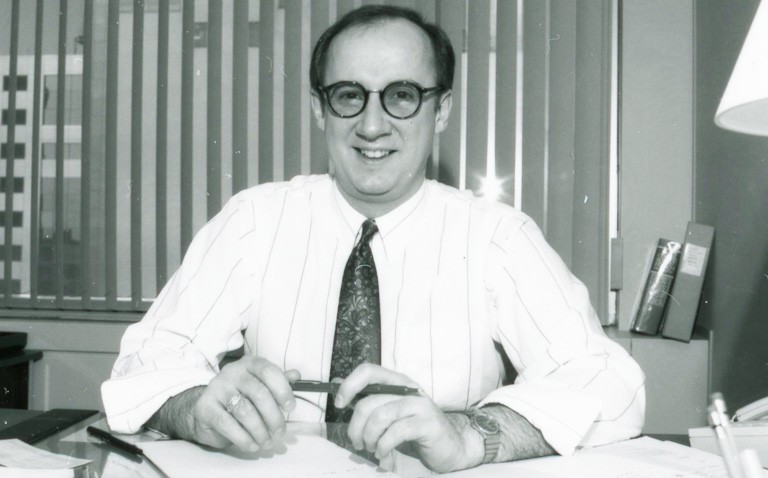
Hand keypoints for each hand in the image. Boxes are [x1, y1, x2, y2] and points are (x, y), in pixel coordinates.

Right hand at [152, 356, 299, 451]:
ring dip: (260, 431)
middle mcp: (232, 372)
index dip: (282, 389)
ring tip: (267, 442)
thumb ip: (277, 381)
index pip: (268, 371)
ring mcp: (217, 388)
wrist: (204, 409)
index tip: (291, 408)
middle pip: (258, 393)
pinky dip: (243, 438)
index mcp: (249, 364)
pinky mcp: (205, 407)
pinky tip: (252, 445)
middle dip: (274, 416)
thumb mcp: (259, 386)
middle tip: (280, 432)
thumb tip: (296, 375)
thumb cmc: (239, 397)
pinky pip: (227, 424)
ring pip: (244, 411)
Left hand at [337, 364, 480, 472]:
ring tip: (372, 449)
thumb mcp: (389, 412)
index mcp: (396, 382)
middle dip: (355, 427)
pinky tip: (384, 455)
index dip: (349, 385)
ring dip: (369, 438)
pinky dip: (384, 447)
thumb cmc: (416, 430)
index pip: (368, 371)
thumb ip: (368, 399)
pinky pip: (395, 433)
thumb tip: (338, 384)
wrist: (451, 446)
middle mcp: (408, 389)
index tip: (339, 404)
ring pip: (379, 417)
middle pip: (368, 402)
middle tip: (358, 443)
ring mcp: (419, 405)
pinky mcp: (427, 423)